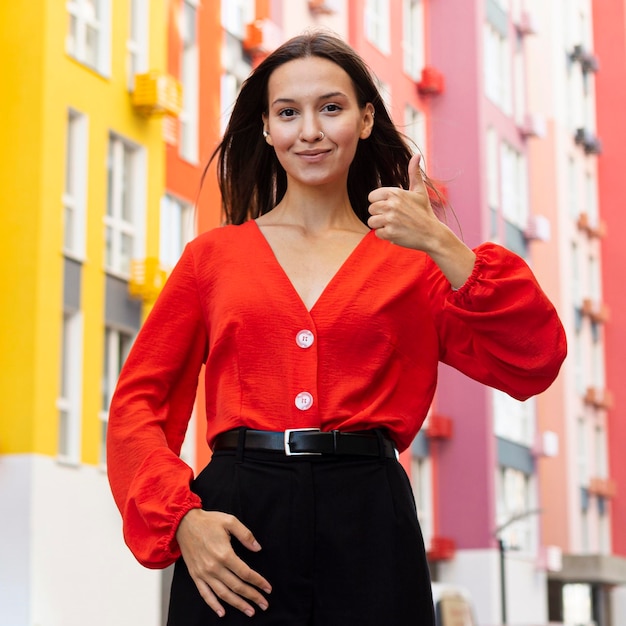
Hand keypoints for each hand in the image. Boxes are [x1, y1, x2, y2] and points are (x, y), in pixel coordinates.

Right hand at [176, 509, 271, 617]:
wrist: (183, 523)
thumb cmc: (208, 521)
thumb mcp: (230, 521)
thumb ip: (246, 535)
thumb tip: (258, 548)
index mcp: (225, 554)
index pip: (246, 573)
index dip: (258, 582)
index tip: (268, 588)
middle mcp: (214, 567)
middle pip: (237, 586)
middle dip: (252, 596)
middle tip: (264, 605)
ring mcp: (204, 573)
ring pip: (223, 594)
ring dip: (238, 604)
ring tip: (250, 611)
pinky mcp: (195, 575)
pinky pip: (205, 594)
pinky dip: (213, 605)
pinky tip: (222, 612)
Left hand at [367, 153, 475, 287]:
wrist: (432, 234)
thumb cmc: (424, 212)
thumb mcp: (420, 191)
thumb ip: (414, 173)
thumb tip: (416, 155)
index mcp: (395, 193)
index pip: (371, 197)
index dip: (379, 203)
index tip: (391, 207)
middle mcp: (391, 204)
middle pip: (371, 209)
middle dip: (379, 215)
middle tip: (394, 218)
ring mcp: (390, 219)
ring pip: (371, 222)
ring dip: (381, 225)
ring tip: (394, 225)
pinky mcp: (390, 233)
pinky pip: (377, 233)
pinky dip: (385, 235)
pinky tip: (397, 233)